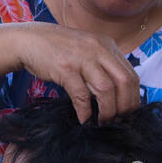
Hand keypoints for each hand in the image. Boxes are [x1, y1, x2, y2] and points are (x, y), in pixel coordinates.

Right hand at [12, 21, 139, 122]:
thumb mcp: (86, 51)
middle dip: (124, 106)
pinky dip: (85, 110)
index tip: (128, 113)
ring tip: (102, 122)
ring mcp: (81, 57)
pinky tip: (84, 119)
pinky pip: (81, 94)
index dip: (133, 97)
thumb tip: (117, 94)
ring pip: (106, 89)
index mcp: (107, 46)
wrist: (28, 40)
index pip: (131, 74)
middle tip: (118, 121)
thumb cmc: (58, 50)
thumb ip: (102, 66)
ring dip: (107, 110)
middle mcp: (98, 49)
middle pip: (124, 82)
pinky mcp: (65, 68)